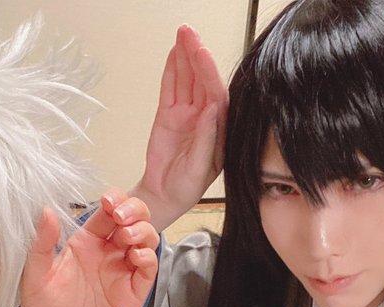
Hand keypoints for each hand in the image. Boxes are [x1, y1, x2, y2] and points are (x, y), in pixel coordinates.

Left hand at [20, 191, 159, 306]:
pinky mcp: (133, 293)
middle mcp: (106, 255)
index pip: (106, 213)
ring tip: (127, 237)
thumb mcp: (35, 276)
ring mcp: (121, 273)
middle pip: (132, 220)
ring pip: (145, 240)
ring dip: (142, 231)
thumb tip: (47, 211)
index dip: (114, 201)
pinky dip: (147, 257)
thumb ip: (42, 243)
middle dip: (134, 211)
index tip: (109, 202)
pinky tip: (135, 256)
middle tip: (122, 217)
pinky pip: (148, 269)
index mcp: (84, 244)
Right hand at [131, 26, 226, 231]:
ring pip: (187, 80)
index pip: (215, 95)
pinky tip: (174, 54)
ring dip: (185, 57)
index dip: (208, 73)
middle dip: (196, 55)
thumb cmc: (187, 188)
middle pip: (202, 80)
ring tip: (182, 35)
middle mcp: (205, 118)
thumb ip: (207, 140)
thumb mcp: (199, 169)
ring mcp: (186, 115)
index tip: (202, 54)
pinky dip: (172, 70)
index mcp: (218, 129)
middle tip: (189, 33)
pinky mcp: (169, 116)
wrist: (164, 197)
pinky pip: (171, 88)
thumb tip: (210, 111)